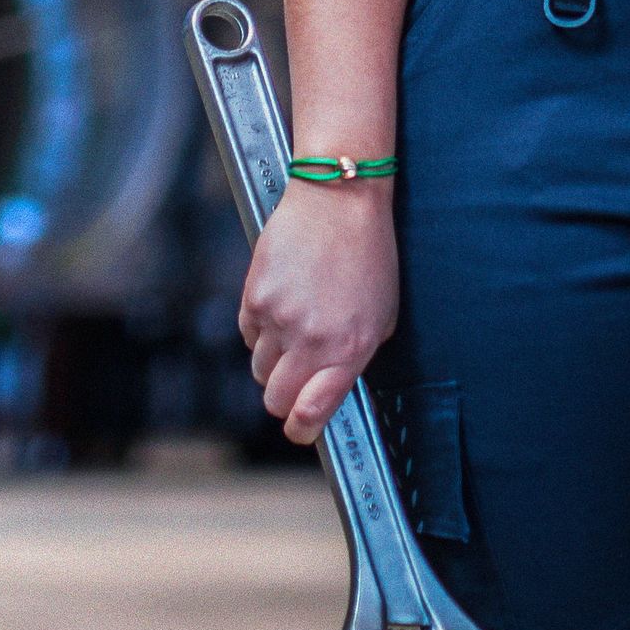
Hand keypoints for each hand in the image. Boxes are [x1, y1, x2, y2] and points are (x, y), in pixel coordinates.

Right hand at [239, 180, 399, 442]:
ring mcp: (279, 320)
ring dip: (273, 361)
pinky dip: (261, 331)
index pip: (312, 413)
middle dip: (285, 396)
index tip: (300, 429)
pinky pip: (248, 335)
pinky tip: (282, 304)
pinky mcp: (254, 298)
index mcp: (349, 350)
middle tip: (297, 376)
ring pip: (259, 370)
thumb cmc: (368, 256)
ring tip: (295, 328)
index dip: (302, 428)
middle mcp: (312, 341)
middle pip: (276, 399)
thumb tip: (329, 388)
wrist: (338, 201)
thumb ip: (354, 357)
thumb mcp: (381, 315)